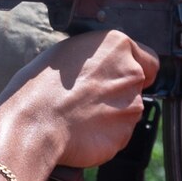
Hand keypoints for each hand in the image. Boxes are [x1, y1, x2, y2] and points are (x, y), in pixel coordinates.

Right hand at [0, 30, 158, 167]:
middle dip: (119, 92)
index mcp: (118, 45)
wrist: (32, 125)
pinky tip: (82, 130)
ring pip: (128, 111)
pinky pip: (119, 134)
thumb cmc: (39, 87)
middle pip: (138, 85)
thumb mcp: (66, 53)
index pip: (148, 60)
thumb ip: (95, 57)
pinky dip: (106, 134)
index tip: (117, 77)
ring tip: (81, 115)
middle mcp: (131, 73)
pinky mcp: (125, 134)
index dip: (134, 69)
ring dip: (112, 114)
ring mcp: (132, 105)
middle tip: (89, 98)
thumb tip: (101, 65)